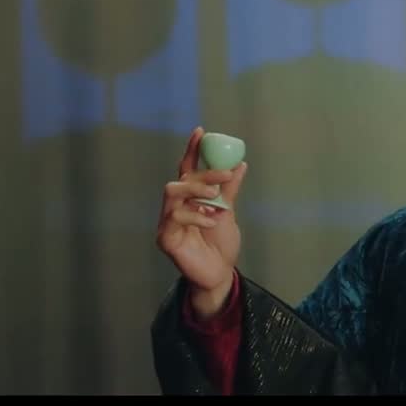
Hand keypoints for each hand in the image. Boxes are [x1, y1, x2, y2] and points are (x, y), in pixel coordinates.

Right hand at [156, 126, 248, 318]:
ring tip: (216, 201)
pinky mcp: (165, 238)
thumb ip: (230, 190)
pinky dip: (196, 216)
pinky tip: (211, 222)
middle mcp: (175, 207)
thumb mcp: (228, 212)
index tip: (201, 131)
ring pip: (172, 193)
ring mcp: (167, 222)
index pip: (187, 168)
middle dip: (203, 174)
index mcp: (190, 198)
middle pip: (181, 179)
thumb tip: (240, 164)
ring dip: (196, 191)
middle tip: (224, 176)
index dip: (191, 149)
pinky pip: (174, 218)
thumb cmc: (220, 245)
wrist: (220, 273)